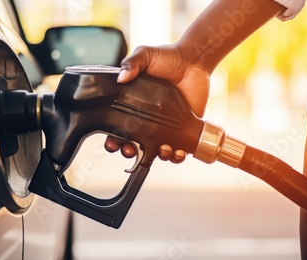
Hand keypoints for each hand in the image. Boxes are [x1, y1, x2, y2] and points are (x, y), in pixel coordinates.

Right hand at [106, 44, 210, 162]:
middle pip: (133, 145)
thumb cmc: (168, 57)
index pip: (116, 128)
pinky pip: (178, 150)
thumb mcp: (145, 55)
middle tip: (131, 150)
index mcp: (132, 106)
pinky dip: (177, 156)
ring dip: (157, 155)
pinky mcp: (183, 129)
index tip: (112, 142)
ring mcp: (165, 126)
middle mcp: (147, 120)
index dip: (112, 139)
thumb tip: (121, 78)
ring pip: (156, 151)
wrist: (193, 60)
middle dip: (129, 152)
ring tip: (162, 149)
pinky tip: (178, 152)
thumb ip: (131, 64)